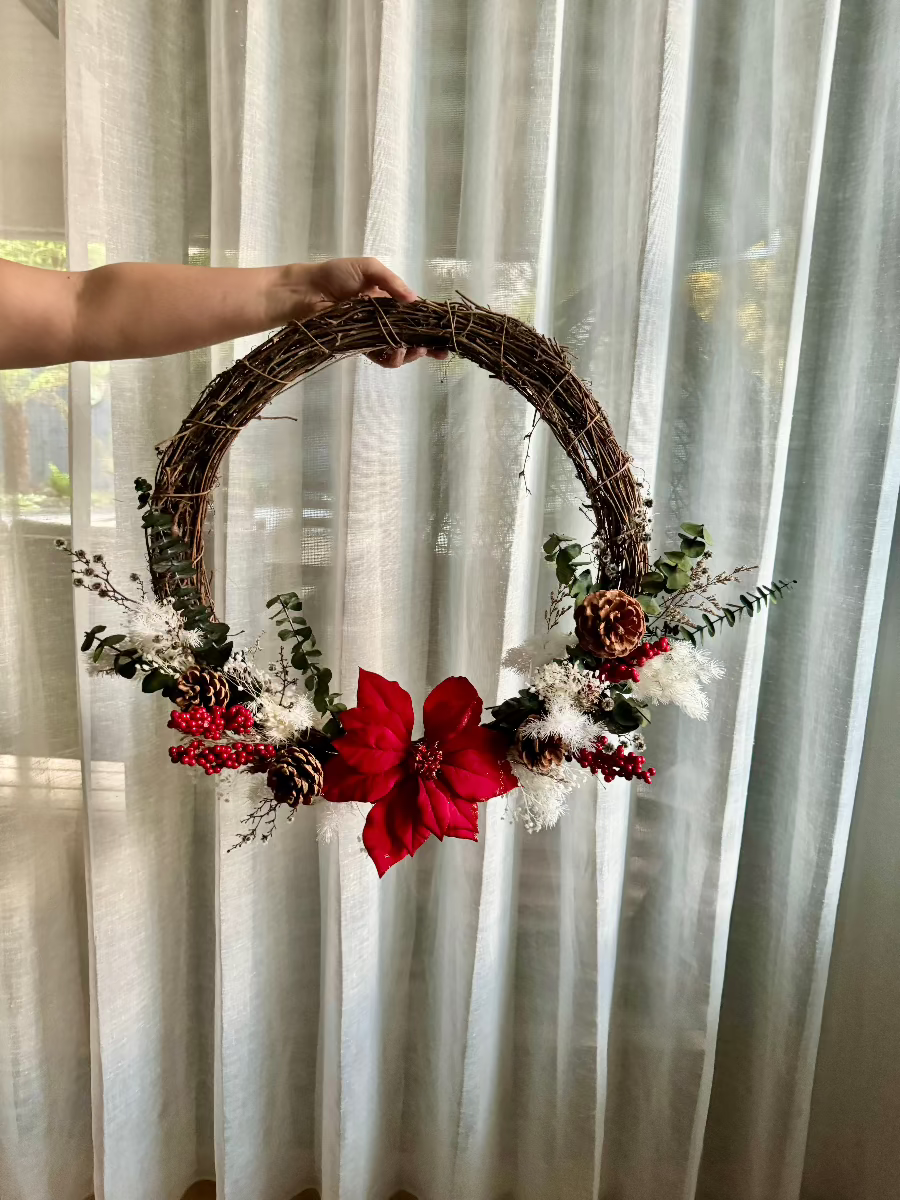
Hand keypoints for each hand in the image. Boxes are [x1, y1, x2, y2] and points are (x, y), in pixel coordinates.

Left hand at [270, 257, 447, 368]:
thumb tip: (414, 300)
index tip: (446, 336)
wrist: (305, 292)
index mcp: (389, 300)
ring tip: (411, 351)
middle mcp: (384, 319)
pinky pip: (380, 357)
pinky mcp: (360, 347)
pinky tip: (398, 354)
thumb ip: (392, 283)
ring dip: (409, 354)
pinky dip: (391, 358)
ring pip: (399, 350)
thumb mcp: (369, 268)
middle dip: (427, 345)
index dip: (431, 326)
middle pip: (412, 336)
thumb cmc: (335, 275)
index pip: (416, 315)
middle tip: (437, 351)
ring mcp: (373, 334)